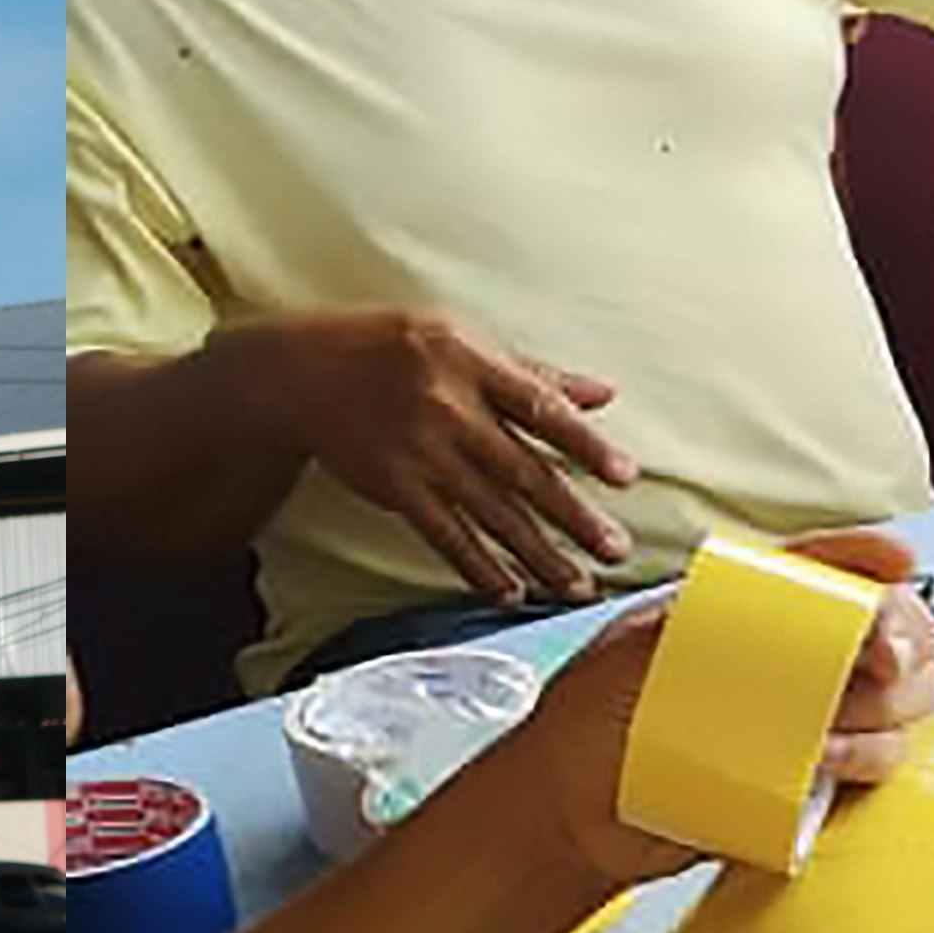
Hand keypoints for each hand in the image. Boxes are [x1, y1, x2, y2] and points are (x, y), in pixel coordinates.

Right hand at [235, 310, 639, 603]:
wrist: (308, 372)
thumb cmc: (396, 348)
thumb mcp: (463, 341)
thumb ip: (534, 373)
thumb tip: (603, 396)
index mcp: (475, 365)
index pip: (543, 409)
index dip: (587, 445)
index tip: (625, 477)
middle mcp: (452, 411)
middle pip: (526, 473)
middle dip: (575, 517)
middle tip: (617, 551)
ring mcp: (423, 455)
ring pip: (493, 514)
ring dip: (539, 555)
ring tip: (577, 586)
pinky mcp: (398, 488)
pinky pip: (446, 536)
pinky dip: (480, 567)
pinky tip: (511, 592)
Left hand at [460, 528, 933, 892]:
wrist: (569, 812)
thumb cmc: (591, 719)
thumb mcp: (640, 645)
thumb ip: (715, 620)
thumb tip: (799, 608)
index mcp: (755, 607)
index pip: (831, 565)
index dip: (872, 559)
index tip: (898, 564)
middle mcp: (796, 656)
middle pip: (895, 628)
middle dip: (905, 639)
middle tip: (883, 661)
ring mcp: (812, 717)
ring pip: (903, 698)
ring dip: (887, 707)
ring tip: (830, 731)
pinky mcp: (814, 779)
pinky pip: (878, 761)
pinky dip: (868, 757)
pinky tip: (826, 761)